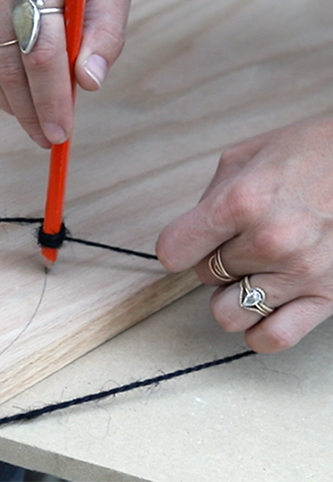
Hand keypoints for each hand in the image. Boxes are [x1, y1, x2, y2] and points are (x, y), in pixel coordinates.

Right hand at [0, 0, 131, 147]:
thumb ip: (106, 33)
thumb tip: (88, 83)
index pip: (43, 50)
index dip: (51, 100)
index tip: (60, 132)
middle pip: (9, 65)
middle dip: (29, 111)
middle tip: (45, 136)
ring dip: (6, 102)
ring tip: (29, 117)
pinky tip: (9, 85)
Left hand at [156, 116, 332, 351]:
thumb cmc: (313, 154)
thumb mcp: (248, 156)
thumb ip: (211, 198)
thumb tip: (190, 234)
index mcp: (242, 203)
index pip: (174, 251)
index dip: (178, 246)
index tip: (190, 241)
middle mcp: (269, 242)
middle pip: (204, 276)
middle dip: (216, 258)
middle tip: (244, 238)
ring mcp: (300, 273)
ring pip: (228, 312)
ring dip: (234, 294)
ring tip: (256, 270)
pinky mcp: (329, 297)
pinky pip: (272, 337)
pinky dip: (260, 328)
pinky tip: (267, 303)